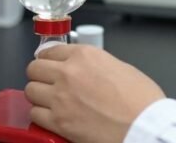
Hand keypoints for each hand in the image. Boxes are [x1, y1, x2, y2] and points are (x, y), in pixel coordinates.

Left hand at [25, 45, 164, 142]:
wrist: (145, 125)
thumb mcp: (119, 66)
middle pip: (34, 68)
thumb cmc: (141, 100)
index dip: (49, 58)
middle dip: (40, 75)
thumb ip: (95, 64)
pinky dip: (41, 115)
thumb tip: (84, 69)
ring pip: (30, 90)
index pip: (50, 50)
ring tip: (50, 100)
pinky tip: (52, 116)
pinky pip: (35, 114)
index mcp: (85, 55)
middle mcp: (69, 73)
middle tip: (47, 81)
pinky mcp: (59, 122)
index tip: (49, 63)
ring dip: (39, 95)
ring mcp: (60, 98)